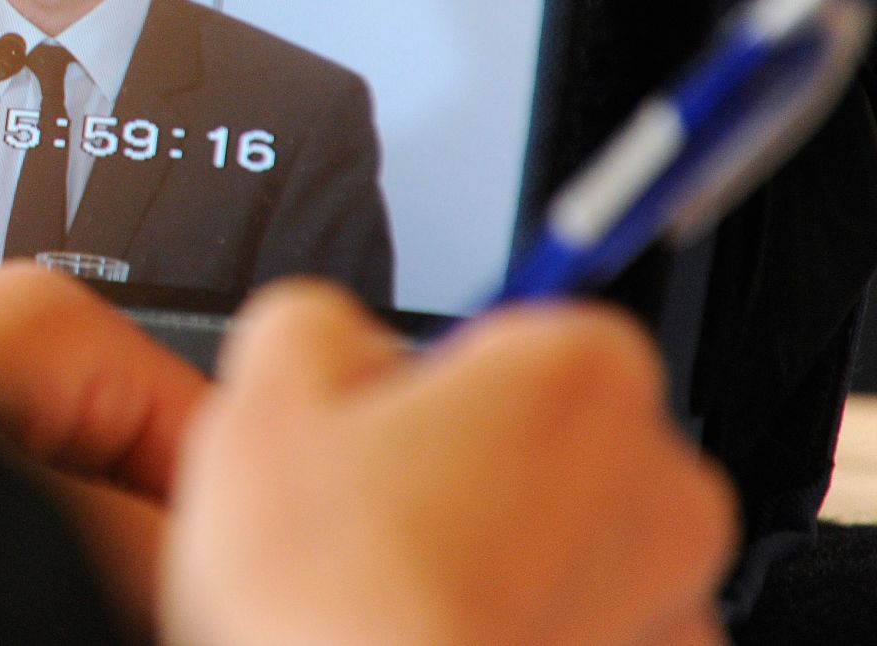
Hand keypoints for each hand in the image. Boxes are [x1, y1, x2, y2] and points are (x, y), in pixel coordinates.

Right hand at [164, 281, 735, 645]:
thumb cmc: (344, 603)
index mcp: (582, 372)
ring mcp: (672, 600)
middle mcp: (660, 478)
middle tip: (364, 522)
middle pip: (538, 438)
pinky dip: (518, 635)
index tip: (369, 434)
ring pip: (560, 546)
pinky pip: (579, 635)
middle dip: (457, 469)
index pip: (498, 334)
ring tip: (389, 603)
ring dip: (490, 561)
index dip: (414, 385)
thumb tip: (328, 336)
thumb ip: (311, 322)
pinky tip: (431, 642)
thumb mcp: (264, 392)